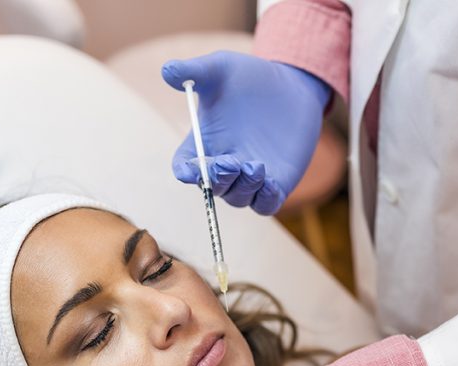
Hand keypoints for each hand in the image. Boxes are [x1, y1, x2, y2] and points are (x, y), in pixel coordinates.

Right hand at [161, 51, 330, 214]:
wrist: (290, 85)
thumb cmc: (249, 77)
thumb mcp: (220, 68)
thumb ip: (194, 71)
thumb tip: (167, 70)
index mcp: (203, 144)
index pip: (186, 166)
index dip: (185, 172)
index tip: (188, 171)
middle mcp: (223, 165)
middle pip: (212, 187)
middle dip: (217, 178)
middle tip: (228, 163)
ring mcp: (248, 178)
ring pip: (239, 198)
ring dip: (244, 187)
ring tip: (255, 166)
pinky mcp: (276, 184)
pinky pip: (266, 205)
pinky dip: (266, 200)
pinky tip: (270, 182)